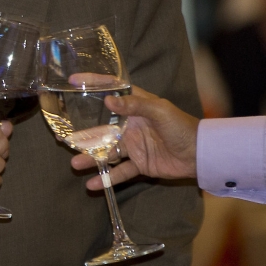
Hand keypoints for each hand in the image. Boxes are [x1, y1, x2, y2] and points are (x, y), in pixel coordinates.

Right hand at [70, 86, 198, 189]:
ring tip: (75, 164)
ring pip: (107, 152)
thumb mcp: (159, 110)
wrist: (200, 154)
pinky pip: (120, 172)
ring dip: (92, 159)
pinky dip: (107, 179)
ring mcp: (134, 145)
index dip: (93, 84)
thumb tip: (108, 99)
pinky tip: (92, 185)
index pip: (111, 91)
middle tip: (64, 139)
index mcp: (136, 106)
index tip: (73, 79)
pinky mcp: (139, 164)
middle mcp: (131, 124)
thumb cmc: (182, 126)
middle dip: (84, 135)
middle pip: (102, 129)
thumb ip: (134, 105)